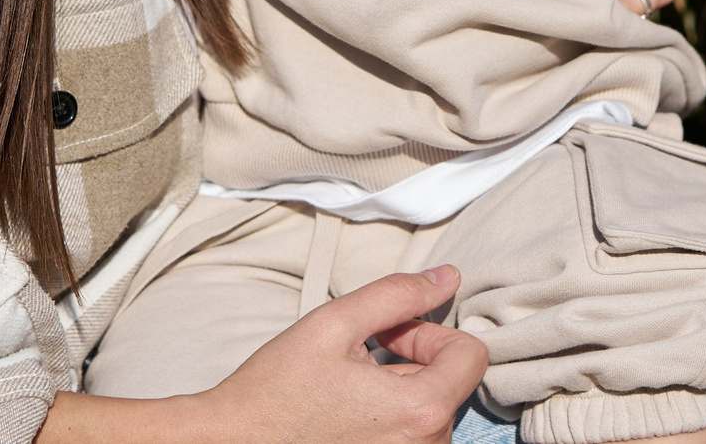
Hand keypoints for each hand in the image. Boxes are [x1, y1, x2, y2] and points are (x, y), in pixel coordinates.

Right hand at [201, 267, 485, 442]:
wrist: (234, 443)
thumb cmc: (275, 393)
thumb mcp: (334, 324)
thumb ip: (396, 295)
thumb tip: (445, 278)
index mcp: (420, 411)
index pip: (472, 354)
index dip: (430, 332)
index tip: (391, 335)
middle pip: (450, 382)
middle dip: (412, 359)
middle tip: (360, 354)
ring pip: (430, 410)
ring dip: (400, 389)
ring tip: (349, 386)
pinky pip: (410, 436)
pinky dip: (390, 417)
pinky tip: (349, 412)